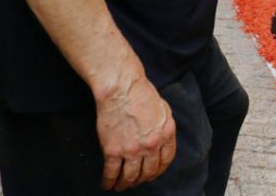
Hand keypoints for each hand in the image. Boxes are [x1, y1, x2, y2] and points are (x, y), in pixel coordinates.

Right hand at [96, 75, 176, 190]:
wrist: (121, 88)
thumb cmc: (141, 94)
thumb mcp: (164, 109)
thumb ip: (164, 127)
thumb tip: (162, 139)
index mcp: (166, 134)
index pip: (166, 160)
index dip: (158, 170)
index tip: (152, 173)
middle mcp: (152, 145)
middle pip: (149, 171)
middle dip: (142, 179)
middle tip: (136, 181)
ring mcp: (132, 150)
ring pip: (131, 176)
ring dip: (126, 184)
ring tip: (121, 186)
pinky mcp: (113, 151)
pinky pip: (112, 172)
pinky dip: (110, 181)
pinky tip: (108, 184)